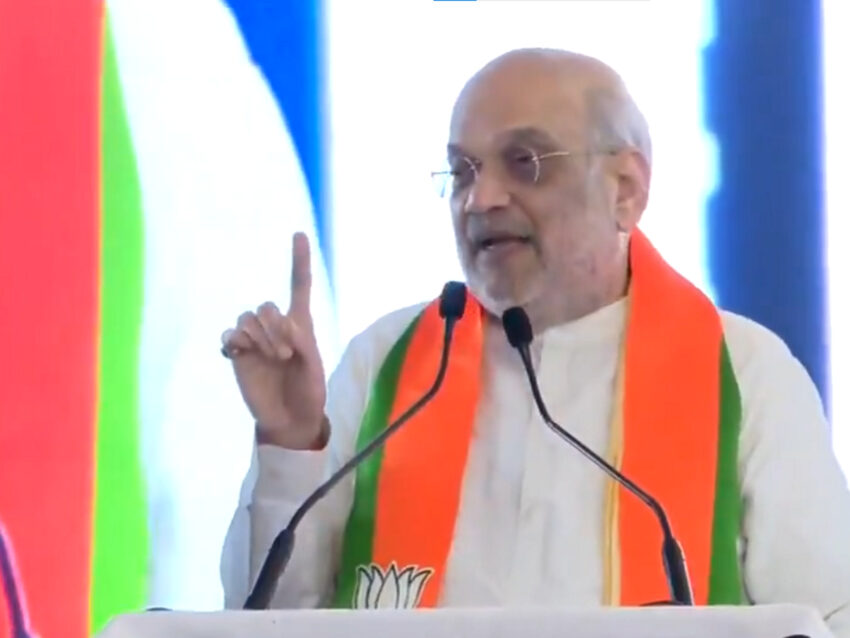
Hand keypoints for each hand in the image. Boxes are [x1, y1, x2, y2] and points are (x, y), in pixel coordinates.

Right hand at [221, 232, 326, 448]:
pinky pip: (230, 336)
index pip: (299, 286)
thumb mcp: (314, 369)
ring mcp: (255, 341)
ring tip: (272, 358)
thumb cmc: (308, 392)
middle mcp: (276, 328)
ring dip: (260, 336)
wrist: (291, 420)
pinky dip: (235, 341)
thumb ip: (303, 344)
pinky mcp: (238, 355)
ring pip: (247, 319)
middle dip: (274, 327)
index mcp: (300, 326)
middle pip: (266, 306)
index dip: (299, 260)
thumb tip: (284, 325)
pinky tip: (241, 354)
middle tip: (285, 354)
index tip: (299, 234)